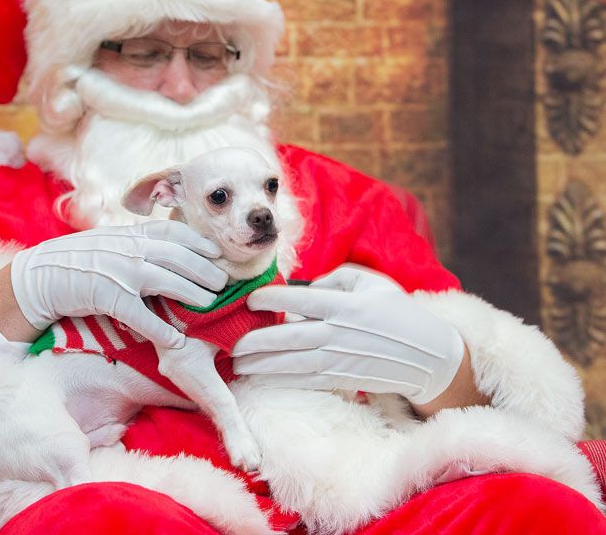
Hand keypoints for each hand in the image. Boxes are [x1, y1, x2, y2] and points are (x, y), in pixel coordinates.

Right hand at [11, 221, 227, 347]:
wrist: (42, 275)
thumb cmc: (79, 260)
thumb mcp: (110, 242)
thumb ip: (137, 243)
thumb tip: (167, 250)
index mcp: (130, 234)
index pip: (173, 231)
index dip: (199, 241)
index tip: (217, 252)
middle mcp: (129, 249)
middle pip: (178, 257)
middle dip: (205, 269)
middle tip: (222, 282)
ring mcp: (119, 273)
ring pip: (166, 282)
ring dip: (192, 294)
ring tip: (211, 304)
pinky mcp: (107, 298)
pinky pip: (141, 316)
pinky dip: (161, 329)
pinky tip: (177, 341)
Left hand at [232, 264, 464, 404]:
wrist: (428, 355)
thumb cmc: (399, 311)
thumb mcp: (373, 282)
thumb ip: (336, 278)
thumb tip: (307, 287)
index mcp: (346, 306)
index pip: (300, 302)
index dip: (272, 300)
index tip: (250, 299)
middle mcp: (339, 334)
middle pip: (289, 339)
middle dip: (256, 341)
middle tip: (232, 342)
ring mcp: (340, 360)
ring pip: (292, 364)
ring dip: (261, 366)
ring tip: (236, 364)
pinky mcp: (342, 379)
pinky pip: (305, 381)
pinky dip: (281, 381)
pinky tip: (260, 380)